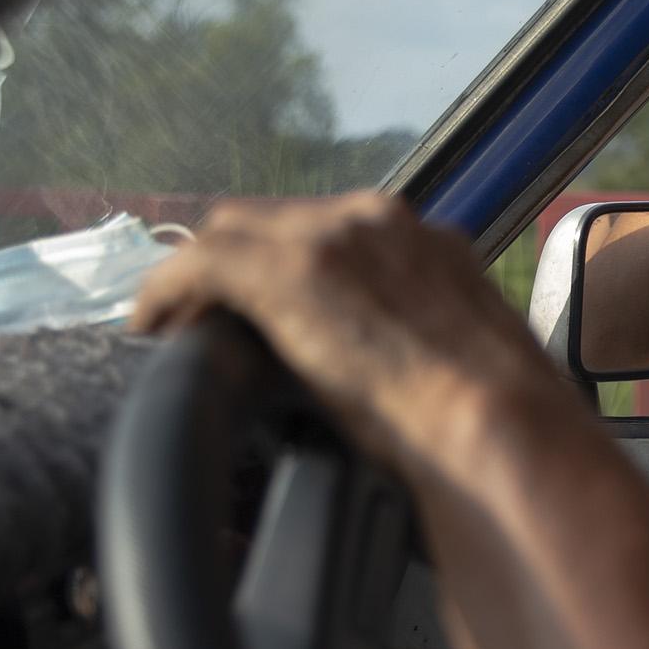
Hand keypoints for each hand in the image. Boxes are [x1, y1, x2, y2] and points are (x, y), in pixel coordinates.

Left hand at [131, 193, 570, 470]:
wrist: (499, 427)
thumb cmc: (498, 426)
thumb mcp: (467, 369)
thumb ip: (433, 353)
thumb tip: (417, 391)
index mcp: (430, 245)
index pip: (336, 234)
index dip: (290, 266)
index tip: (272, 310)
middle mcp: (381, 222)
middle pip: (278, 221)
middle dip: (238, 262)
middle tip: (207, 314)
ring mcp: (335, 237)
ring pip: (234, 231)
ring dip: (201, 274)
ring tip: (173, 321)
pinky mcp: (291, 268)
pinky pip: (201, 262)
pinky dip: (168, 290)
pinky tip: (148, 326)